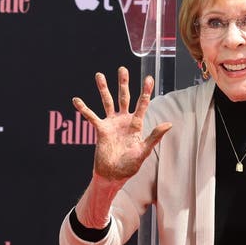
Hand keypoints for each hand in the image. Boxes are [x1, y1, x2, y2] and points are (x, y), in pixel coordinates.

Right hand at [72, 67, 171, 182]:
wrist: (113, 175)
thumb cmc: (130, 166)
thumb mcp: (144, 151)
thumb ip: (155, 136)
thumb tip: (169, 124)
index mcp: (136, 125)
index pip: (142, 104)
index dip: (146, 91)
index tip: (149, 78)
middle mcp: (124, 121)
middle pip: (124, 98)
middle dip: (123, 83)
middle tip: (122, 69)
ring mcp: (112, 124)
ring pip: (107, 102)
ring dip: (103, 89)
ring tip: (99, 75)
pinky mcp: (101, 130)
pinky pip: (91, 116)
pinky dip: (84, 108)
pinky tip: (76, 100)